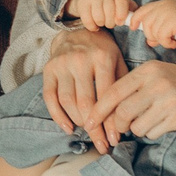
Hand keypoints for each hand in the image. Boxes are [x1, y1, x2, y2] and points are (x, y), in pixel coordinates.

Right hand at [39, 27, 124, 150]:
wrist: (77, 30)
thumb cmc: (102, 50)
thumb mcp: (118, 61)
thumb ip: (122, 85)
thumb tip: (126, 119)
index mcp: (102, 58)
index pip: (106, 97)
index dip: (110, 121)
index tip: (114, 139)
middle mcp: (80, 60)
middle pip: (86, 103)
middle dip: (95, 129)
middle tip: (102, 145)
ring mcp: (62, 65)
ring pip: (68, 102)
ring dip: (78, 122)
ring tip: (89, 133)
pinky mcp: (49, 69)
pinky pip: (50, 97)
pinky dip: (57, 116)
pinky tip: (68, 128)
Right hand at [61, 0, 134, 29]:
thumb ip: (130, 7)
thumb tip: (136, 18)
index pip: (122, 3)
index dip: (122, 15)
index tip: (120, 22)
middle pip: (110, 14)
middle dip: (111, 23)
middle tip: (110, 22)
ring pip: (99, 19)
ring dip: (102, 24)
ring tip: (103, 21)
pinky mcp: (82, 3)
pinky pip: (88, 21)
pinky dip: (93, 27)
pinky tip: (95, 25)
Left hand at [98, 55, 175, 140]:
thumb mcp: (156, 73)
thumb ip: (133, 87)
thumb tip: (107, 112)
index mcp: (146, 71)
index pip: (113, 92)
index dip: (98, 110)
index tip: (88, 122)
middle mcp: (156, 84)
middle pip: (122, 113)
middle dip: (116, 125)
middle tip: (119, 129)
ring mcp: (169, 101)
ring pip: (137, 126)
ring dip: (137, 129)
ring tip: (148, 120)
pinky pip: (153, 133)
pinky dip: (152, 132)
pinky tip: (162, 122)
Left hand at [125, 0, 175, 49]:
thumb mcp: (173, 23)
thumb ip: (159, 28)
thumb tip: (149, 41)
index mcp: (163, 4)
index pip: (142, 10)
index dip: (135, 20)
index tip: (133, 27)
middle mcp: (163, 7)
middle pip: (145, 24)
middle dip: (152, 36)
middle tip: (164, 40)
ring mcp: (166, 13)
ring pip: (152, 32)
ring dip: (162, 41)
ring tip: (173, 41)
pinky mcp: (171, 22)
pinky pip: (161, 37)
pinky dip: (167, 43)